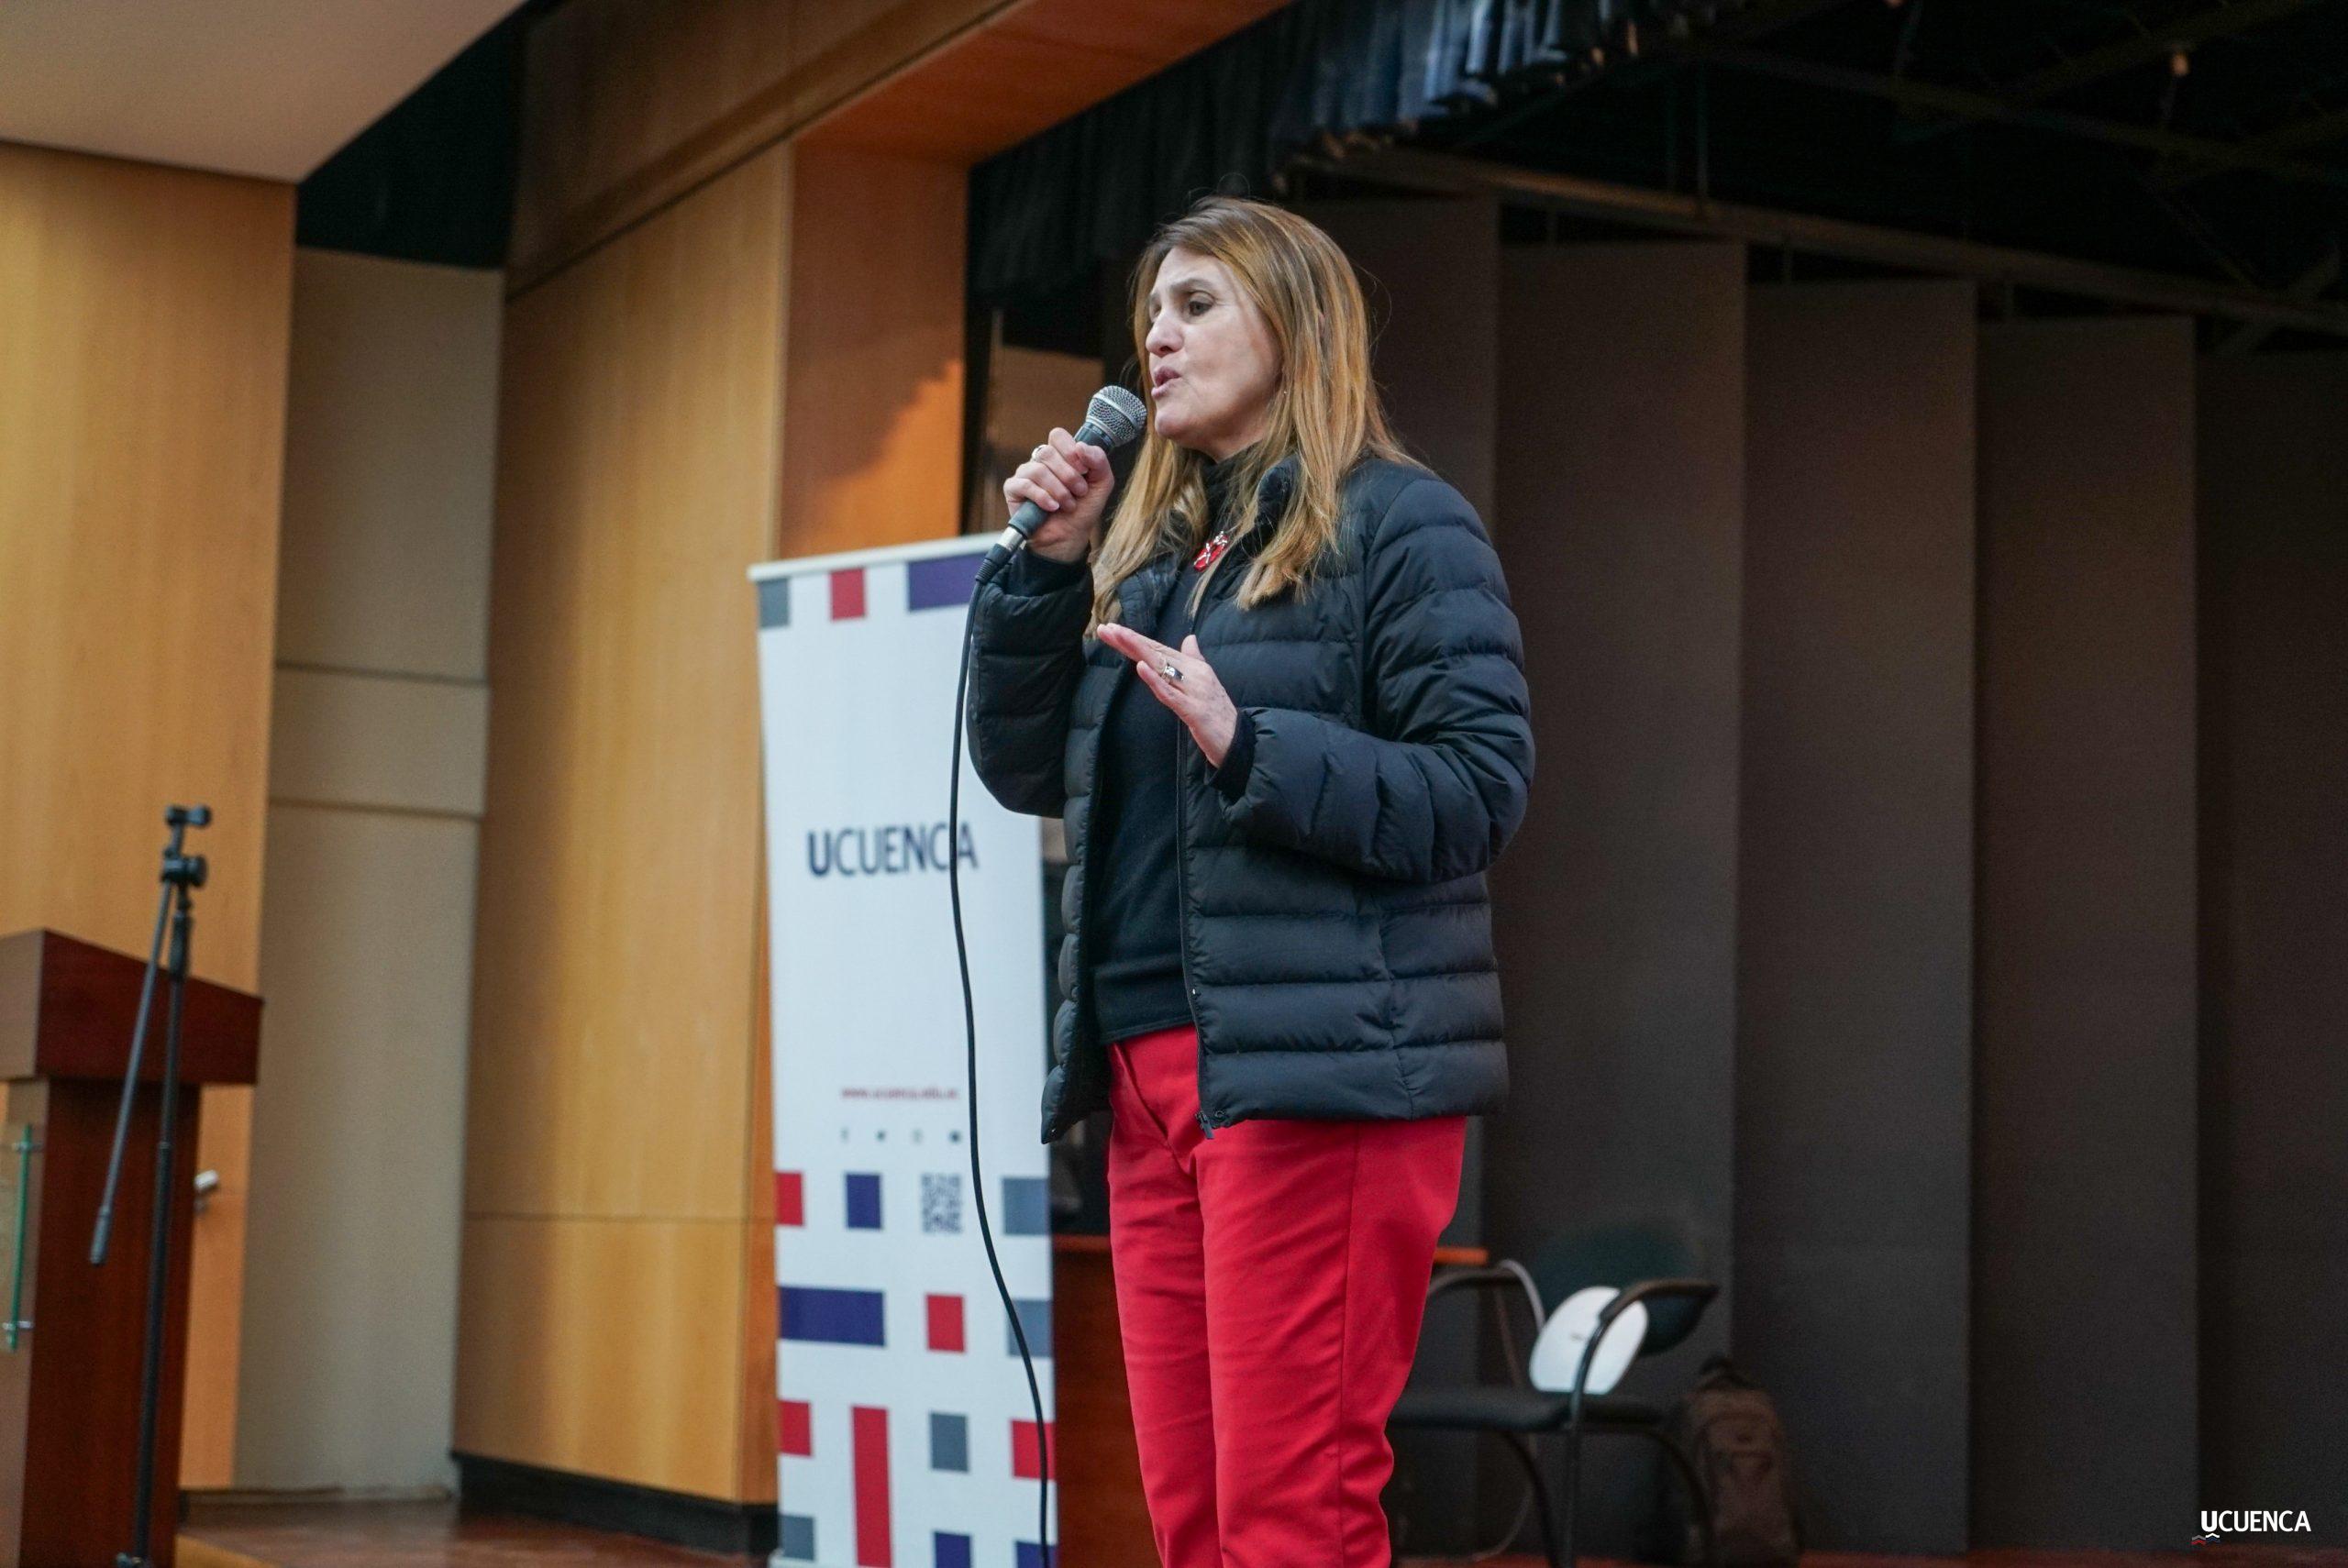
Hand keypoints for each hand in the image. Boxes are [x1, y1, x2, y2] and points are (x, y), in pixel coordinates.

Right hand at [1003, 427, 1113, 563]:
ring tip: (1068, 504)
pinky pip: (1024, 484)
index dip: (1070, 451)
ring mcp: (1025, 474)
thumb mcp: (1101, 484)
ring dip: (1058, 489)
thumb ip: (1099, 461)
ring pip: (1038, 469)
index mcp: (1060, 456)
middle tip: (1079, 492)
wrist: (1070, 537)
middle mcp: (1040, 461)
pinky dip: (1042, 497)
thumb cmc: (1083, 510)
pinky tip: (1052, 507)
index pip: (1058, 436)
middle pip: (1048, 452)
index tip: (1083, 470)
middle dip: (1068, 475)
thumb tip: (1081, 446)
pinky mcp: (1013, 489)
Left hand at [1096, 626, 1238, 767]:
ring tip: (1118, 637)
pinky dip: (1155, 680)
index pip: (1159, 649)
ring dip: (1138, 651)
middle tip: (1106, 629)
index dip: (1135, 639)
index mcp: (1193, 667)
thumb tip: (1190, 638)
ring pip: (1161, 667)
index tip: (1112, 630)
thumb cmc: (1219, 713)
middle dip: (1129, 640)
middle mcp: (1193, 673)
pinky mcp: (1193, 710)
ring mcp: (1193, 690)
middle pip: (1156, 653)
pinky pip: (1170, 693)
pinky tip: (1140, 667)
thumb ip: (1195, 659)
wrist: (1239, 740)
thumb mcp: (1206, 683)